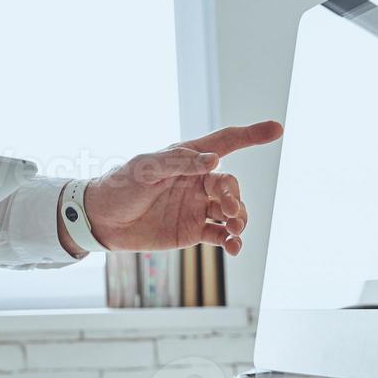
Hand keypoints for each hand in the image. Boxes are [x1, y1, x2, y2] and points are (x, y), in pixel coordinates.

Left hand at [74, 121, 282, 256]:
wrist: (101, 221)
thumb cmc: (120, 186)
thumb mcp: (144, 169)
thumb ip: (179, 162)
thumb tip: (214, 159)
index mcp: (187, 158)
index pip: (226, 142)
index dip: (252, 135)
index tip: (276, 129)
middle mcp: (197, 181)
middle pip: (230, 184)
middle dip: (235, 196)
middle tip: (227, 211)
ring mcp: (196, 206)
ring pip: (231, 210)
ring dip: (239, 219)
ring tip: (234, 231)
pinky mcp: (193, 231)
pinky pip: (221, 234)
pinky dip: (232, 240)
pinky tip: (233, 247)